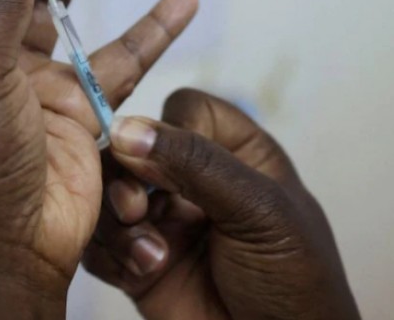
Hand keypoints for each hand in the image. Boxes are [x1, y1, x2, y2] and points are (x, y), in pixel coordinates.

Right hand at [83, 89, 359, 319]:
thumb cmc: (294, 283)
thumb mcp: (259, 212)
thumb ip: (196, 164)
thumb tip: (127, 128)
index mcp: (237, 154)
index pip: (187, 110)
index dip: (172, 129)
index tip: (171, 163)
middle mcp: (194, 182)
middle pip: (133, 149)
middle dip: (129, 177)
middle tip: (138, 209)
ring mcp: (164, 222)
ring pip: (108, 195)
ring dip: (118, 222)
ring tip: (150, 254)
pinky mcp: (139, 263)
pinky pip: (99, 242)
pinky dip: (109, 254)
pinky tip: (140, 273)